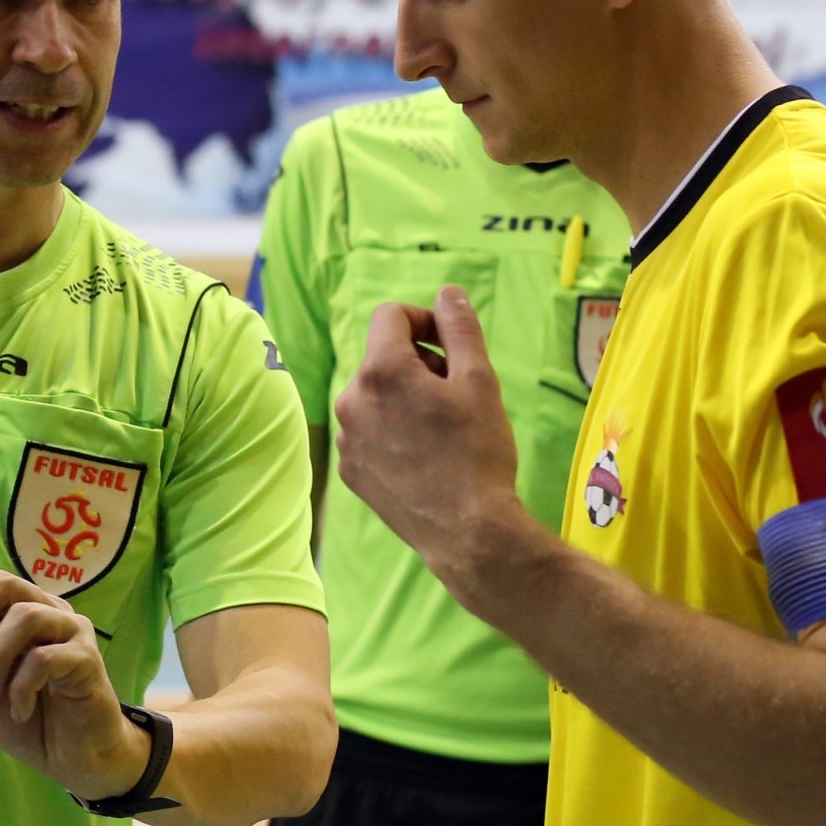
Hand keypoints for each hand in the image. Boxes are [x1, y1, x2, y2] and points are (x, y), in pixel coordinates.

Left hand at [0, 570, 146, 799]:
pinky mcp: (87, 659)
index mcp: (25, 616)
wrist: (75, 759)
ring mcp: (72, 633)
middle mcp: (50, 614)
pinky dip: (22, 686)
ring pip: (25, 616)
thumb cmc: (33, 723)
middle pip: (6, 585)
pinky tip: (20, 711)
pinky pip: (45, 657)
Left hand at [332, 286, 529, 613]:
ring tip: (442, 430)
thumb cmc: (478, 452)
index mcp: (380, 371)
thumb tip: (447, 293)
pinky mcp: (349, 471)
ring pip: (375, 396)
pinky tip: (425, 457)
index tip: (451, 345)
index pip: (391, 316)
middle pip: (383, 357)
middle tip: (456, 395)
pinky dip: (392, 432)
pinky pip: (368, 432)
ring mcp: (346, 439)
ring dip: (405, 399)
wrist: (467, 531)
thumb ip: (460, 328)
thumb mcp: (480, 381)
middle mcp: (351, 400)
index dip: (424, 321)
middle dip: (419, 364)